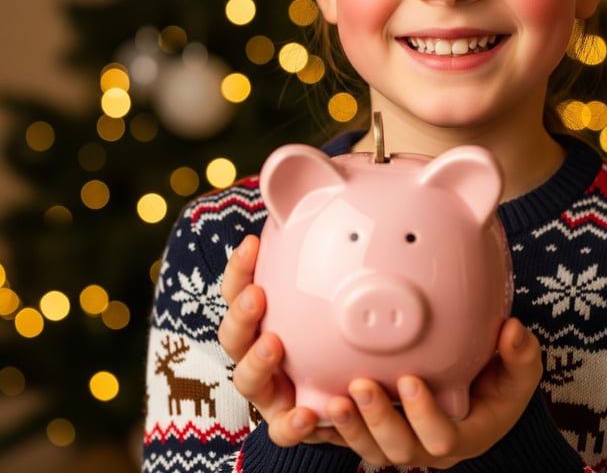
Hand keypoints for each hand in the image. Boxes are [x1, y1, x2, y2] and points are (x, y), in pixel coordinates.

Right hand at [219, 235, 330, 445]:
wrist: (349, 386)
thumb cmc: (331, 329)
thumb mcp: (328, 292)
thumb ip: (322, 256)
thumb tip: (327, 202)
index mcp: (260, 319)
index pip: (239, 290)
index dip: (239, 269)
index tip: (252, 244)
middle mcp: (257, 352)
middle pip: (233, 335)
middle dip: (240, 314)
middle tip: (256, 296)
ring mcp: (270, 390)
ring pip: (248, 380)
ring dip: (256, 362)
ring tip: (272, 346)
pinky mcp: (288, 422)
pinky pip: (283, 429)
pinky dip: (291, 424)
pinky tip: (307, 413)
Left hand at [321, 318, 542, 467]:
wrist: (476, 391)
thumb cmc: (498, 382)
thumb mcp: (518, 371)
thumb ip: (520, 355)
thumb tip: (513, 331)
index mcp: (464, 434)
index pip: (443, 438)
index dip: (425, 416)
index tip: (411, 381)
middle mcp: (426, 445)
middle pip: (398, 449)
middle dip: (378, 420)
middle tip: (361, 386)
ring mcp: (398, 441)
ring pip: (369, 448)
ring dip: (348, 426)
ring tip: (331, 399)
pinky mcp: (374, 432)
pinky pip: (347, 439)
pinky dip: (326, 428)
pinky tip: (308, 407)